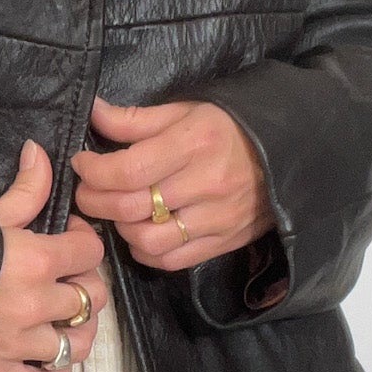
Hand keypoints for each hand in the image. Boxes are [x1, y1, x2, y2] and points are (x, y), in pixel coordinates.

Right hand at [0, 140, 108, 371]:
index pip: (92, 252)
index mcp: (38, 260)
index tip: (68, 239)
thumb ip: (24, 190)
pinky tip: (46, 358)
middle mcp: (37, 304)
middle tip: (64, 280)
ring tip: (61, 321)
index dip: (84, 241)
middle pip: (93, 298)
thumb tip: (39, 151)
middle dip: (84, 285)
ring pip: (79, 344)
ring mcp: (20, 344)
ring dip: (76, 331)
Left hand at [70, 95, 273, 270]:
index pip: (129, 170)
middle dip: (95, 201)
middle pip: (132, 206)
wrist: (288, 154)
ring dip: (121, 229)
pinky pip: (171, 260)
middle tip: (87, 192)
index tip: (83, 164)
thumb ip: (136, 120)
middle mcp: (206, 184)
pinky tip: (139, 233)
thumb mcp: (186, 111)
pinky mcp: (223, 242)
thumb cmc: (228, 128)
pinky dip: (145, 252)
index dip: (94, 171)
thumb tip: (93, 115)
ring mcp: (216, 218)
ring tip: (117, 212)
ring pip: (148, 240)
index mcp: (195, 143)